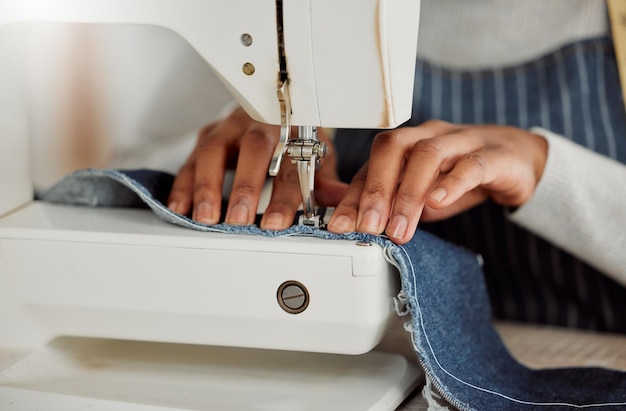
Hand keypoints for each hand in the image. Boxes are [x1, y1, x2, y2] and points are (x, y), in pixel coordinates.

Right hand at [167, 107, 345, 227]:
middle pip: (252, 150)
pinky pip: (191, 158)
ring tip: (206, 218)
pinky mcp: (207, 136)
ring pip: (214, 150)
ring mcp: (230, 129)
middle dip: (244, 186)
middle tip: (238, 220)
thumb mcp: (317, 156)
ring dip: (207, 186)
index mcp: (292, 131)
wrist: (278, 108)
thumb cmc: (297, 138)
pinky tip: (180, 208)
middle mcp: (259, 125)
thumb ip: (324, 180)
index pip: (290, 165)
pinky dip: (183, 185)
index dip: (283, 196)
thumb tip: (341, 201)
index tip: (276, 223)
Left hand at [327, 120, 547, 243]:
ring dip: (408, 195)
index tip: (340, 226)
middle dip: (376, 190)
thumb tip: (349, 219)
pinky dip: (452, 183)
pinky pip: (471, 164)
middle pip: (393, 147)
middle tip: (368, 227)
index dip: (353, 195)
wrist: (518, 161)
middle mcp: (429, 135)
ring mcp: (462, 141)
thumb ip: (388, 202)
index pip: (371, 164)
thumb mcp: (419, 192)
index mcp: (407, 144)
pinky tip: (438, 202)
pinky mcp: (494, 155)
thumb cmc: (461, 175)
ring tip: (399, 228)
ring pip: (428, 155)